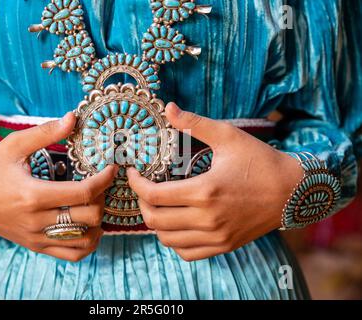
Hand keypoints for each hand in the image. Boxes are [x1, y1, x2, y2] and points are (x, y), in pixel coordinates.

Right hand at [0, 113, 117, 261]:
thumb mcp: (13, 145)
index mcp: (33, 195)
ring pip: (85, 239)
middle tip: (100, 185)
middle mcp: (37, 221)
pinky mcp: (37, 246)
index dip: (105, 180)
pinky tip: (89, 226)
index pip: (84, 193)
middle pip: (89, 216)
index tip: (112, 169)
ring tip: (95, 204)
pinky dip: (88, 243)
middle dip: (103, 198)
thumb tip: (72, 118)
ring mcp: (38, 237)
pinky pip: (73, 254)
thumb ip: (45, 132)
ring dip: (99, 222)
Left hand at [127, 103, 303, 260]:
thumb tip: (168, 107)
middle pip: (155, 220)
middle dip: (141, 202)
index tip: (132, 173)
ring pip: (168, 240)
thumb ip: (195, 123)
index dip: (135, 184)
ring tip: (157, 205)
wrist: (293, 191)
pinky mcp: (224, 246)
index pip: (153, 195)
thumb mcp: (228, 136)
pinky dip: (174, 241)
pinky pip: (187, 253)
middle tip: (143, 188)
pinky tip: (176, 224)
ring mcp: (216, 236)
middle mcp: (208, 219)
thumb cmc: (261, 161)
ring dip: (155, 222)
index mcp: (205, 191)